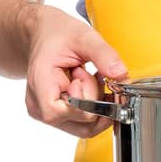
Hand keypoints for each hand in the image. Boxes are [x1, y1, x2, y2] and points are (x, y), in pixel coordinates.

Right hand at [23, 4, 128, 138]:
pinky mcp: (56, 116)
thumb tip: (122, 75)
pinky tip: (92, 86)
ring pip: (84, 127)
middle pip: (81, 121)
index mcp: (41, 85)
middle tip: (93, 74)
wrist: (42, 35)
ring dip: (98, 105)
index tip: (92, 74)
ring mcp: (46, 114)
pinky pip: (82, 122)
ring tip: (92, 79)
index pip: (70, 111)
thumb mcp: (83, 36)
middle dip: (97, 98)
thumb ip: (103, 55)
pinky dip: (94, 107)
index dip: (89, 97)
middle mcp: (39, 106)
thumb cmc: (57, 34)